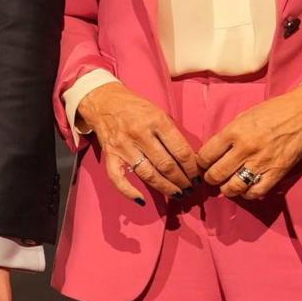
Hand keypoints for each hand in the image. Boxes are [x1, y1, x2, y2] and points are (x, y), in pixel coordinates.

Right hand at [78, 81, 203, 201]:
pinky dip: (129, 192)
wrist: (103, 100)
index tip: (198, 177)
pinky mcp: (109, 155)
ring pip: (148, 174)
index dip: (192, 168)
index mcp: (157, 121)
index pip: (180, 151)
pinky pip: (118, 178)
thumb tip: (189, 159)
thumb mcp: (158, 112)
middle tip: (190, 189)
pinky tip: (142, 200)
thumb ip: (171, 134)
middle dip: (182, 181)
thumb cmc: (135, 107)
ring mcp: (123, 146)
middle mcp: (140, 134)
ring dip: (165, 188)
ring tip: (177, 194)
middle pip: (167, 165)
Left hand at [197, 86, 301, 199]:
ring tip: (227, 185)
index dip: (201, 163)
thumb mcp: (244, 116)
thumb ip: (229, 134)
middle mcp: (245, 149)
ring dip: (227, 189)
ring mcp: (261, 162)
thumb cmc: (274, 111)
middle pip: (216, 175)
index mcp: (234, 132)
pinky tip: (246, 188)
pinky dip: (248, 193)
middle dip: (211, 178)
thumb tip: (215, 152)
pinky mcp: (277, 172)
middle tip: (213, 176)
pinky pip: (256, 191)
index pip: (205, 156)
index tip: (204, 164)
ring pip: (233, 187)